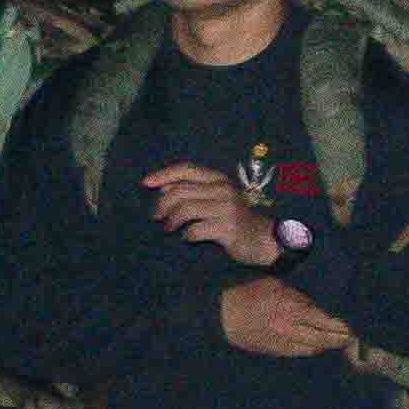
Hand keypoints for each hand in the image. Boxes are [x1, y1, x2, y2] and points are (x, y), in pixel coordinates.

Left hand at [141, 156, 299, 262]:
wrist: (263, 240)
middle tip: (156, 217)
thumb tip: (163, 189)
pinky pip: (196, 229)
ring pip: (185, 209)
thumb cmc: (234, 219)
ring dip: (171, 220)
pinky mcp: (228, 228)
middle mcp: (223, 189)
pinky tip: (187, 239)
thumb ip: (192, 192)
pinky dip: (186, 235)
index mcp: (219, 179)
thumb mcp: (215, 200)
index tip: (145, 183)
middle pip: (181, 191)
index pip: (187, 169)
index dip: (164, 174)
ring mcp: (227, 208)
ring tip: (168, 228)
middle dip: (162, 205)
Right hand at [211, 272, 350, 360]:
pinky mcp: (274, 351)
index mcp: (291, 308)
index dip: (340, 324)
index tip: (351, 324)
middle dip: (339, 338)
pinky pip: (298, 353)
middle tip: (351, 336)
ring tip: (338, 341)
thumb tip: (317, 302)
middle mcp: (290, 328)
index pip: (324, 320)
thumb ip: (298, 295)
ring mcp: (282, 342)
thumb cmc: (248, 293)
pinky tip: (317, 346)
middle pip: (322, 338)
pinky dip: (311, 349)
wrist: (222, 315)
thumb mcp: (276, 285)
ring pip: (312, 348)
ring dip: (326, 346)